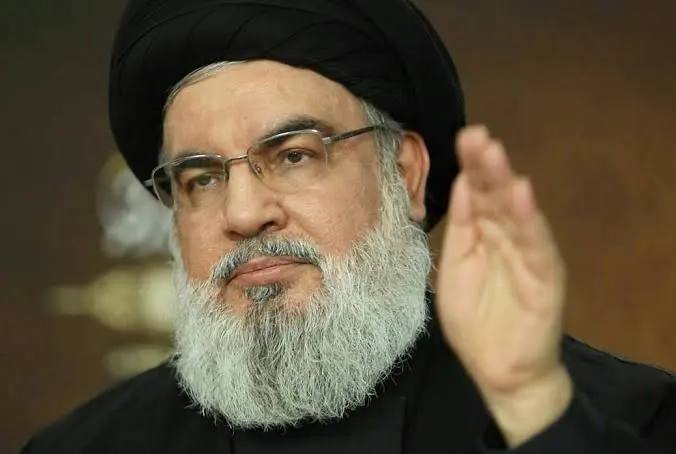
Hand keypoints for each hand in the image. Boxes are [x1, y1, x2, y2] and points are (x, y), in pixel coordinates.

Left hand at [436, 125, 571, 445]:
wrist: (499, 371)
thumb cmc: (474, 321)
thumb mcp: (454, 270)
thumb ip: (460, 230)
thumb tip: (462, 184)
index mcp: (482, 235)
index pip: (476, 194)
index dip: (471, 166)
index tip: (464, 136)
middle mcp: (506, 238)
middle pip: (496, 196)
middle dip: (486, 164)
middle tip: (476, 134)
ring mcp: (527, 255)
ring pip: (516, 212)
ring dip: (505, 182)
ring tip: (494, 153)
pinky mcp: (544, 276)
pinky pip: (536, 245)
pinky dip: (529, 219)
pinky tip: (521, 194)